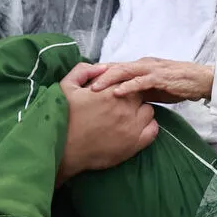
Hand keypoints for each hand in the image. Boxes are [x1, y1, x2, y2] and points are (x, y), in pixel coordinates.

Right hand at [57, 62, 158, 183]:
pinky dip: (147, 127)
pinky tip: (135, 128)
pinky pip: (153, 130)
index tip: (115, 93)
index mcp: (109, 92)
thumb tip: (103, 67)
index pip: (128, 81)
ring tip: (126, 117)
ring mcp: (131, 127)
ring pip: (148, 111)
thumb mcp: (66, 87)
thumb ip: (84, 70)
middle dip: (132, 98)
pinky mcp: (134, 144)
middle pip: (140, 95)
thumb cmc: (63, 118)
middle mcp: (124, 108)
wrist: (63, 149)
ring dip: (140, 112)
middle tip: (119, 105)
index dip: (123, 86)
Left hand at [89, 58, 214, 103]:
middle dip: (97, 76)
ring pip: (124, 72)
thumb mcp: (152, 88)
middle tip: (80, 87)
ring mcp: (150, 69)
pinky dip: (128, 86)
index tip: (82, 86)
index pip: (114, 69)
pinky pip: (140, 81)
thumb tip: (120, 100)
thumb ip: (137, 91)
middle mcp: (142, 64)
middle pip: (114, 68)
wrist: (200, 81)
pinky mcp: (160, 77)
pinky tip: (117, 93)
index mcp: (139, 66)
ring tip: (94, 89)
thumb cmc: (176, 85)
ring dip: (108, 79)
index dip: (98, 76)